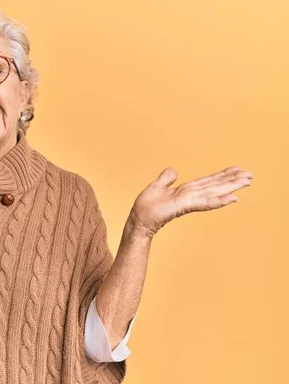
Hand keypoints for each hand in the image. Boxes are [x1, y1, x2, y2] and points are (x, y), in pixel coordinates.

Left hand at [128, 166, 253, 237]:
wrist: (138, 220)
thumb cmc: (146, 207)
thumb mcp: (156, 186)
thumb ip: (166, 178)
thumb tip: (174, 170)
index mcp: (186, 190)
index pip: (208, 181)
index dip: (222, 175)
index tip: (238, 169)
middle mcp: (191, 195)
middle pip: (215, 185)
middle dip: (233, 180)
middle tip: (251, 175)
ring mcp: (189, 201)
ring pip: (214, 192)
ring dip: (231, 187)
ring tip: (247, 182)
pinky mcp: (184, 206)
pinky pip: (204, 202)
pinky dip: (218, 200)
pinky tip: (232, 198)